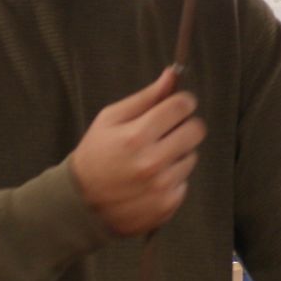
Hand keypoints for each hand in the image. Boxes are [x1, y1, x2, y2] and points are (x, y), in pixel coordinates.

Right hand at [66, 67, 205, 235]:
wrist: (83, 203)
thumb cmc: (96, 153)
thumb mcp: (110, 119)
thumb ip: (145, 97)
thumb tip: (172, 75)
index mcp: (136, 136)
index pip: (181, 106)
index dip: (183, 102)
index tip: (178, 105)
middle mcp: (152, 162)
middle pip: (196, 130)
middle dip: (185, 126)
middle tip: (168, 131)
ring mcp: (162, 186)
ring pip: (192, 156)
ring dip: (177, 154)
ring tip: (152, 159)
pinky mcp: (168, 204)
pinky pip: (185, 181)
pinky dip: (173, 178)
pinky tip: (151, 180)